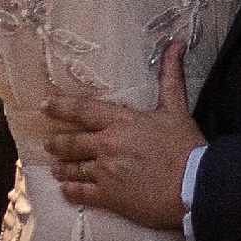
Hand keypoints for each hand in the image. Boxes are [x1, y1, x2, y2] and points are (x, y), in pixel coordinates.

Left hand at [44, 41, 205, 231]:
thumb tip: (176, 43)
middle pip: (72, 143)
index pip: (83, 110)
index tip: (46, 106)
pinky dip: (71, 192)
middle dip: (57, 143)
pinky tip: (66, 191)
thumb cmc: (186, 146)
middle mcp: (107, 145)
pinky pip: (82, 194)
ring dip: (63, 169)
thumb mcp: (176, 107)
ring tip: (56, 169)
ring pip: (74, 169)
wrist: (194, 184)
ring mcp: (106, 172)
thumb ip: (170, 75)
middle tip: (48, 144)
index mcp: (121, 121)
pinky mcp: (110, 197)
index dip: (62, 107)